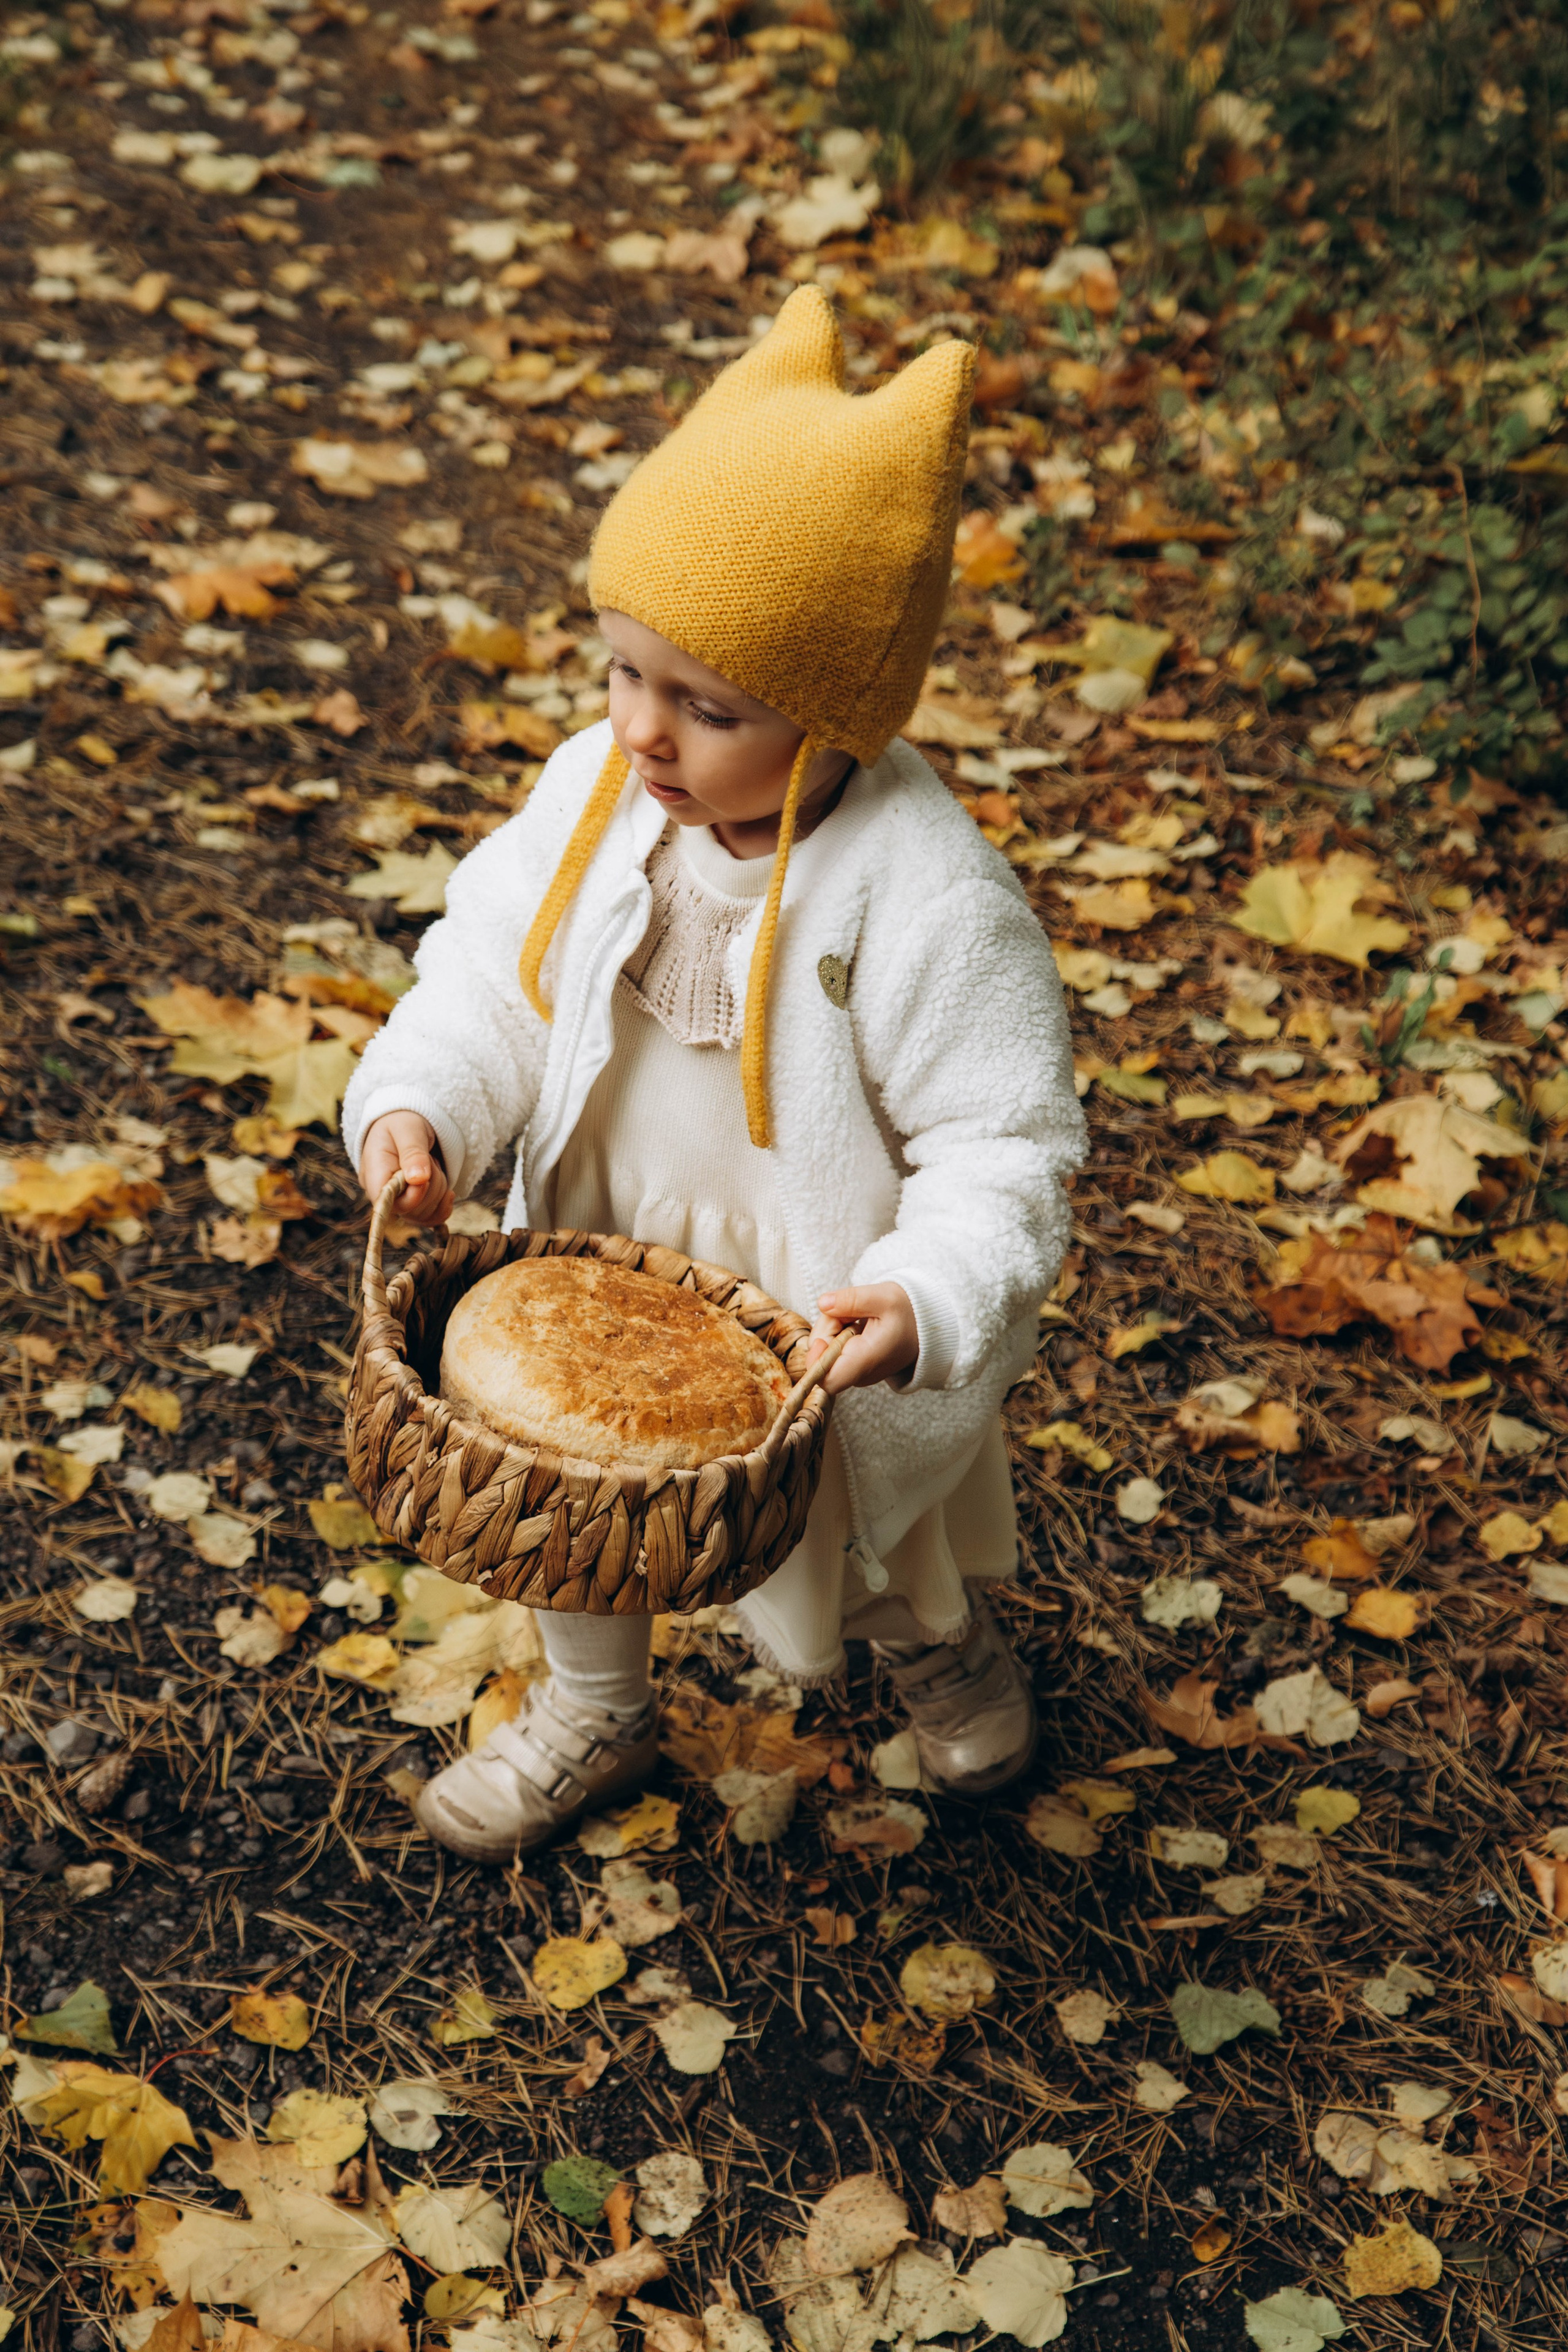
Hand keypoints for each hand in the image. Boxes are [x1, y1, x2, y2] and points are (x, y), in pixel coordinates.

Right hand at [360, 1111, 453, 1227]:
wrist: (407, 1122)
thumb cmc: (404, 1122)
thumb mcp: (408, 1129)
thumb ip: (413, 1152)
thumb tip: (419, 1179)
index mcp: (374, 1173)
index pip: (387, 1202)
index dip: (412, 1196)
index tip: (427, 1176)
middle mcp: (382, 1193)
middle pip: (410, 1210)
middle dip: (431, 1187)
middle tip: (430, 1159)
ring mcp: (396, 1201)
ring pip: (422, 1215)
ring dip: (438, 1191)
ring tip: (432, 1165)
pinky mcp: (412, 1205)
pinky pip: (429, 1219)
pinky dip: (443, 1207)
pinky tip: (448, 1192)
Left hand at [811, 1283, 918, 1392]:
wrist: (927, 1324)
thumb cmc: (908, 1311)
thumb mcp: (883, 1296)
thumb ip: (851, 1299)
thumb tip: (822, 1304)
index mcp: (867, 1359)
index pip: (827, 1380)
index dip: (815, 1361)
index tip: (823, 1338)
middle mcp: (861, 1373)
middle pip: (822, 1360)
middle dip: (826, 1331)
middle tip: (848, 1312)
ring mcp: (857, 1372)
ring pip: (826, 1353)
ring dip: (833, 1329)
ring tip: (858, 1317)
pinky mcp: (855, 1366)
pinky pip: (834, 1351)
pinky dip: (839, 1334)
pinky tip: (858, 1325)